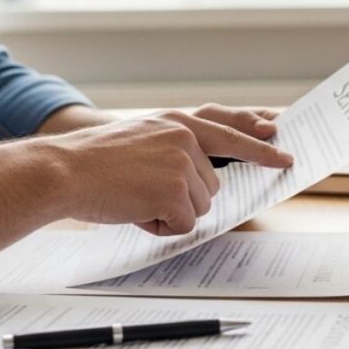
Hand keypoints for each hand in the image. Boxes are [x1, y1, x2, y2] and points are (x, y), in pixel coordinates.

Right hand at [40, 107, 291, 235]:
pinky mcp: (175, 190)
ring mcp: (183, 163)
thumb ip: (175, 150)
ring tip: (134, 197)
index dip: (261, 149)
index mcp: (178, 122)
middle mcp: (186, 137)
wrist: (62, 170)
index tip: (286, 158)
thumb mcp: (142, 140)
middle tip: (143, 190)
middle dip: (183, 198)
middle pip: (211, 186)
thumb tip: (203, 181)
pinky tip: (134, 209)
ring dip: (170, 212)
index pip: (231, 134)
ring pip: (200, 207)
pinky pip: (184, 224)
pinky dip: (160, 226)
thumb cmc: (94, 163)